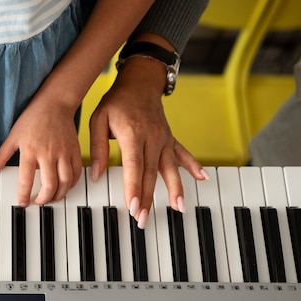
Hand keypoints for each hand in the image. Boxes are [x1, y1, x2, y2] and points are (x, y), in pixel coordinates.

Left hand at [0, 97, 82, 206]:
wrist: (55, 103)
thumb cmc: (33, 118)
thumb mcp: (13, 135)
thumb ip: (2, 155)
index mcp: (30, 150)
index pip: (26, 180)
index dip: (24, 196)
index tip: (22, 203)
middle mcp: (48, 153)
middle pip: (49, 186)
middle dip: (44, 199)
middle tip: (38, 202)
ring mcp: (63, 153)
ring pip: (65, 182)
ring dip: (59, 195)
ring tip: (52, 197)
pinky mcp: (75, 151)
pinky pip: (76, 173)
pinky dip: (72, 184)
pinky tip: (65, 186)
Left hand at [88, 57, 206, 227]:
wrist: (140, 81)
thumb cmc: (116, 101)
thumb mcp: (98, 120)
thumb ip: (98, 148)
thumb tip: (97, 175)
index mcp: (132, 133)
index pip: (133, 165)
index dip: (134, 187)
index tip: (133, 206)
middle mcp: (152, 137)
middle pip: (150, 172)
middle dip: (148, 198)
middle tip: (143, 219)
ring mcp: (164, 138)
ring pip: (169, 167)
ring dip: (175, 189)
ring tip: (179, 208)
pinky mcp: (170, 138)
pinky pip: (182, 154)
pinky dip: (193, 166)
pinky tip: (203, 178)